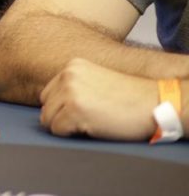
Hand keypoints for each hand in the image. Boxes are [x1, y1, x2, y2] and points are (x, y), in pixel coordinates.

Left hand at [39, 58, 156, 140]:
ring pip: (48, 119)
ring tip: (91, 122)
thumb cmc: (128, 97)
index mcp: (71, 66)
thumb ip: (73, 86)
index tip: (83, 112)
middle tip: (86, 119)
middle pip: (45, 106)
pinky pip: (58, 130)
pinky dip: (71, 134)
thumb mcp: (94, 80)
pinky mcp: (75, 111)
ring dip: (65, 126)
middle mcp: (67, 76)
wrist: (155, 103)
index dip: (61, 107)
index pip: (48, 93)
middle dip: (60, 117)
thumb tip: (50, 106)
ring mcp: (70, 93)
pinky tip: (92, 127)